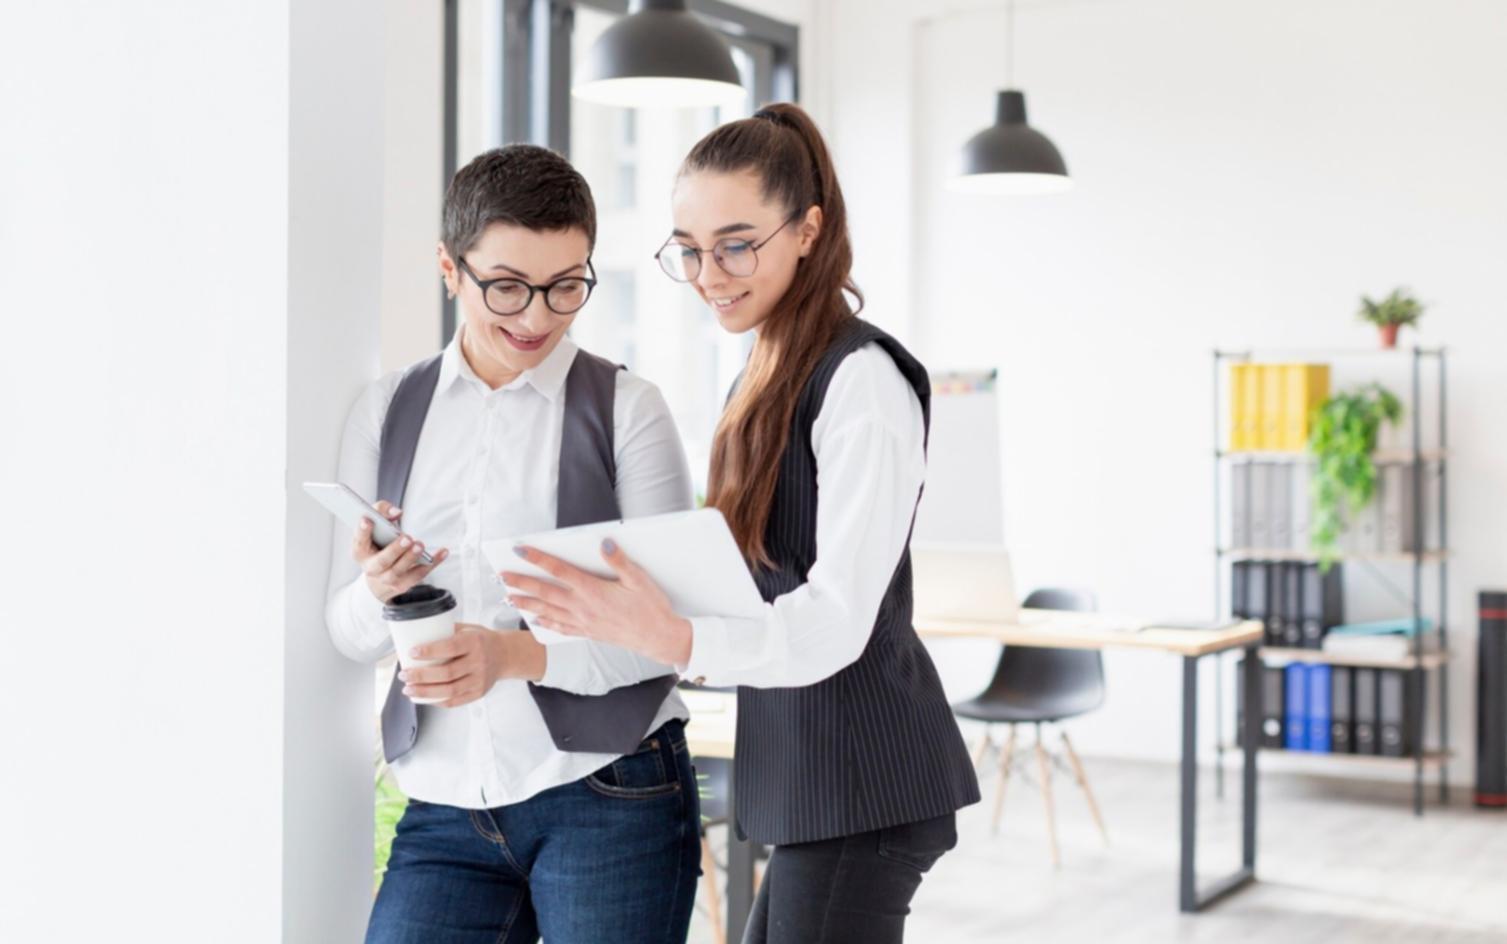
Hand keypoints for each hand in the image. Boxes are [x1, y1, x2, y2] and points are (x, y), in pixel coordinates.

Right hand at [351, 500, 447, 602]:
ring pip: (399, 571)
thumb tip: (396, 512)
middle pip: (382, 561)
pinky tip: (443, 551)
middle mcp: (372, 568)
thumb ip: (382, 511)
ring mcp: (387, 578)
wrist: (381, 572)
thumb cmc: (379, 541)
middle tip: (407, 538)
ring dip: (411, 558)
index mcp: (361, 552)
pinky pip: (419, 574)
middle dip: (395, 550)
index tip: (367, 519)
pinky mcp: (404, 584)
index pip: (359, 541)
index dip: (362, 531)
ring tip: (420, 545)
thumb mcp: (376, 524)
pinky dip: (432, 563)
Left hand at [399, 624, 544, 707]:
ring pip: (449, 690)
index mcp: (475, 642)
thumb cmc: (481, 640)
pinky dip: (436, 700)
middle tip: (404, 675)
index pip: (450, 647)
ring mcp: (479, 680)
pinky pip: (455, 701)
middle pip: (447, 673)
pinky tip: (423, 697)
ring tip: (408, 689)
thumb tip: (414, 634)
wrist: (505, 654)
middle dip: (421, 676)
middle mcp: (479, 662)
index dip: (429, 651)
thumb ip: (445, 632)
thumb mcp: (468, 629)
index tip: (411, 652)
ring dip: (425, 691)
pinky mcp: (478, 693)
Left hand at [501, 539, 692, 666]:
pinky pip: (561, 627)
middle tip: (502, 575)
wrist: (658, 637)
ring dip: (527, 603)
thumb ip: (619, 561)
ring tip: (509, 596)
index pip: (559, 571)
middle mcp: (584, 607)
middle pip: (546, 592)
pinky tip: (535, 620)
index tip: (520, 550)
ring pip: (548, 610)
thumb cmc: (651, 607)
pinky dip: (545, 622)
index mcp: (594, 590)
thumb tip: (604, 543)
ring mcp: (584, 622)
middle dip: (522, 582)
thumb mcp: (639, 580)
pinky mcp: (588, 632)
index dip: (538, 558)